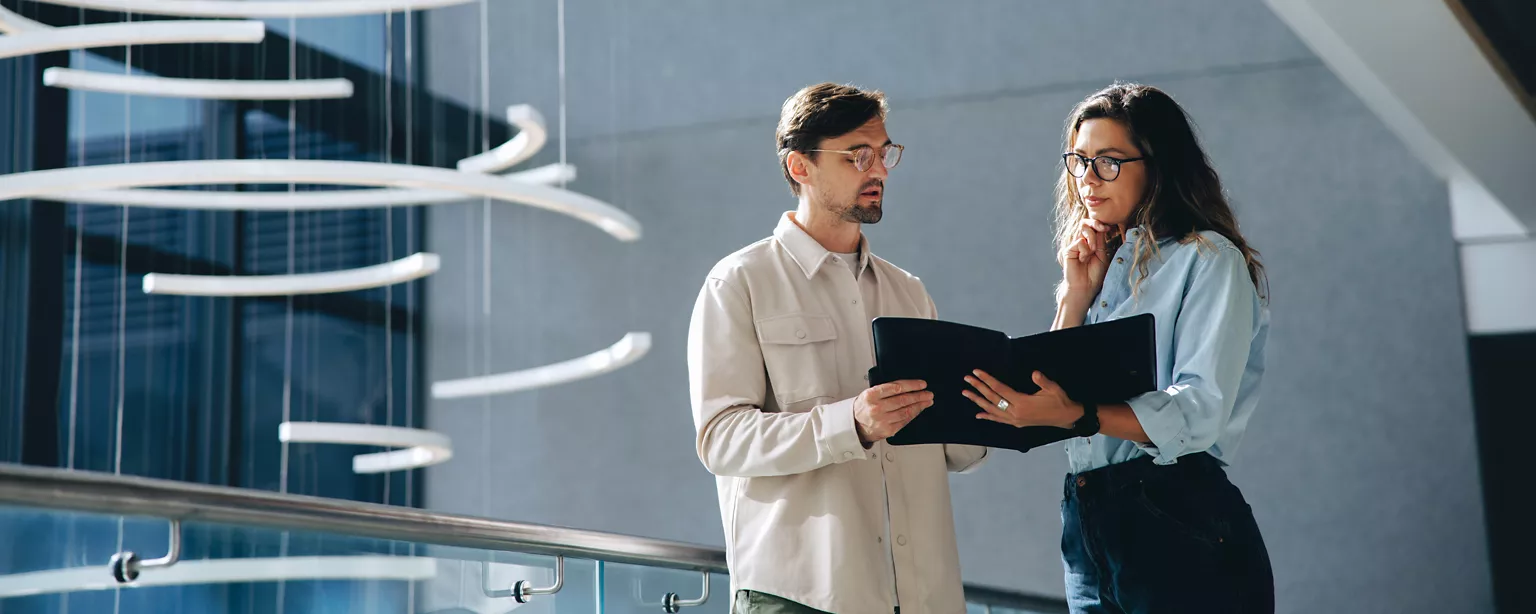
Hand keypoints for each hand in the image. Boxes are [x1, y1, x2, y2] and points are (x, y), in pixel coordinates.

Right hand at [854, 380, 933, 444]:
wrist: (855, 425)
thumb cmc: (864, 407)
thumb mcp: (870, 393)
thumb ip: (887, 389)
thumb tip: (908, 387)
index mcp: (872, 395)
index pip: (896, 387)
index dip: (912, 385)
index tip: (922, 384)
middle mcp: (877, 408)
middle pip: (904, 400)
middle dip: (919, 396)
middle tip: (928, 393)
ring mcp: (883, 420)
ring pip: (906, 411)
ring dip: (919, 405)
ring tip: (927, 401)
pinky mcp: (888, 430)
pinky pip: (905, 421)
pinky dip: (914, 415)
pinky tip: (918, 410)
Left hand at [962, 370, 1080, 428]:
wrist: (1067, 417)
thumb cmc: (1060, 401)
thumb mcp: (1054, 389)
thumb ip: (1043, 381)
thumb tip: (1035, 373)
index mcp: (1022, 403)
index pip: (1000, 389)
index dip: (987, 379)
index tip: (977, 372)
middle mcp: (1015, 413)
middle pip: (992, 398)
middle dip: (978, 388)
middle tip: (967, 379)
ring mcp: (1015, 420)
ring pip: (992, 410)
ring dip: (978, 401)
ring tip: (966, 393)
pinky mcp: (1017, 423)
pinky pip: (999, 420)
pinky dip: (988, 416)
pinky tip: (978, 415)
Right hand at [1060, 218, 1115, 303]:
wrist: (1086, 287)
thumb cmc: (1094, 274)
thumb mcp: (1102, 255)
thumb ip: (1100, 241)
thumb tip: (1102, 226)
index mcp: (1089, 242)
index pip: (1091, 225)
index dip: (1099, 223)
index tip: (1107, 228)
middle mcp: (1081, 241)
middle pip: (1085, 223)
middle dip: (1095, 225)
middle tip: (1103, 230)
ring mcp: (1074, 245)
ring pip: (1083, 230)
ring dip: (1092, 240)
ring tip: (1092, 252)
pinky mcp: (1068, 250)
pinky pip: (1079, 241)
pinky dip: (1085, 250)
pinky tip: (1083, 259)